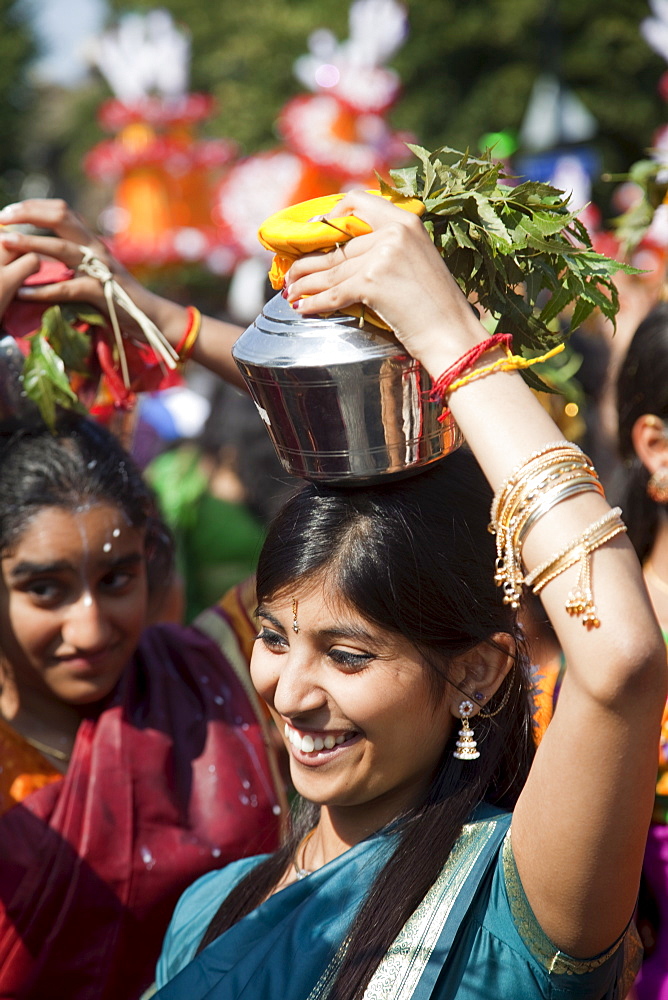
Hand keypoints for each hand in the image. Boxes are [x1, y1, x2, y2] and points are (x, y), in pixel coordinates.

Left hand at [0, 199, 125, 311]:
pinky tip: (23, 293)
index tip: (8, 212)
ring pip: (61, 247)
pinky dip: (42, 290)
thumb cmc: (119, 295)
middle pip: (60, 216)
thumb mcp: (95, 270)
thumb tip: (43, 254)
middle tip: (2, 218)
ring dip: (30, 243)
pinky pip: (67, 288)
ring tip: (5, 242)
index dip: (32, 206)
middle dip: (28, 214)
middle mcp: (95, 247)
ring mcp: (99, 268)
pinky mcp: (101, 292)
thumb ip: (73, 258)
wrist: (150, 315)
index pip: (60, 209)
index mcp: (91, 240)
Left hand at [284, 191, 485, 377]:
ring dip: (305, 284)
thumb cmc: (437, 306)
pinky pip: (333, 293)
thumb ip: (388, 250)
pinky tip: (302, 308)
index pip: (358, 202)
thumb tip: (346, 256)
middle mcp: (393, 233)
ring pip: (331, 271)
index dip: (332, 216)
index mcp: (406, 222)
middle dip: (309, 264)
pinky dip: (314, 302)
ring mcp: (382, 256)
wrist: (451, 333)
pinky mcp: (372, 283)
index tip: (316, 232)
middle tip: (291, 275)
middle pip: (338, 248)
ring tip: (290, 292)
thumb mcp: (418, 262)